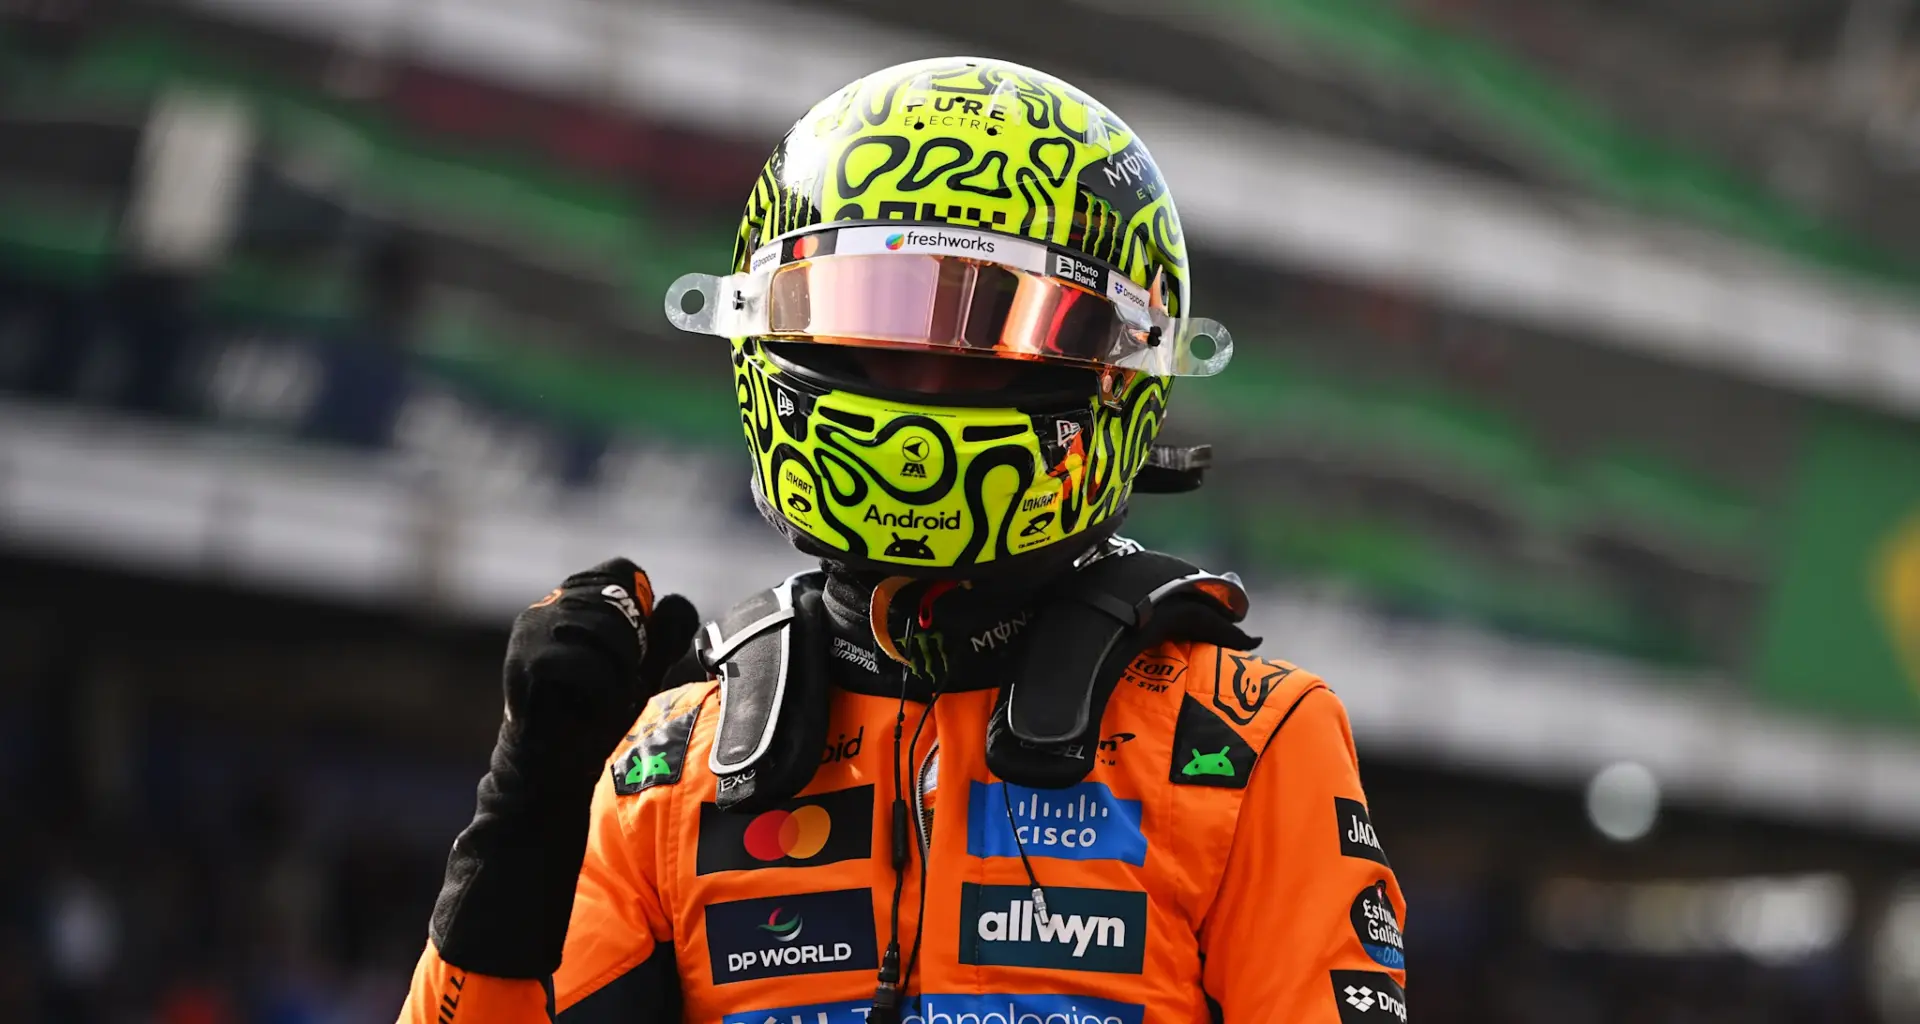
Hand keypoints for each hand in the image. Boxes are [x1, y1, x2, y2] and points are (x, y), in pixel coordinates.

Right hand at [431, 558, 698, 977]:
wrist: (556, 773)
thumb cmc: (594, 720)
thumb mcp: (641, 671)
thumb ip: (663, 635)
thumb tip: (676, 603)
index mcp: (571, 599)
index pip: (624, 572)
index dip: (641, 612)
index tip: (630, 654)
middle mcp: (546, 606)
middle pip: (621, 601)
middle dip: (632, 651)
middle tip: (609, 686)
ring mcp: (531, 632)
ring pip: (608, 632)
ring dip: (617, 676)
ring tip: (593, 701)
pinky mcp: (525, 664)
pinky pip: (588, 665)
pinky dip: (599, 694)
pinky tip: (579, 712)